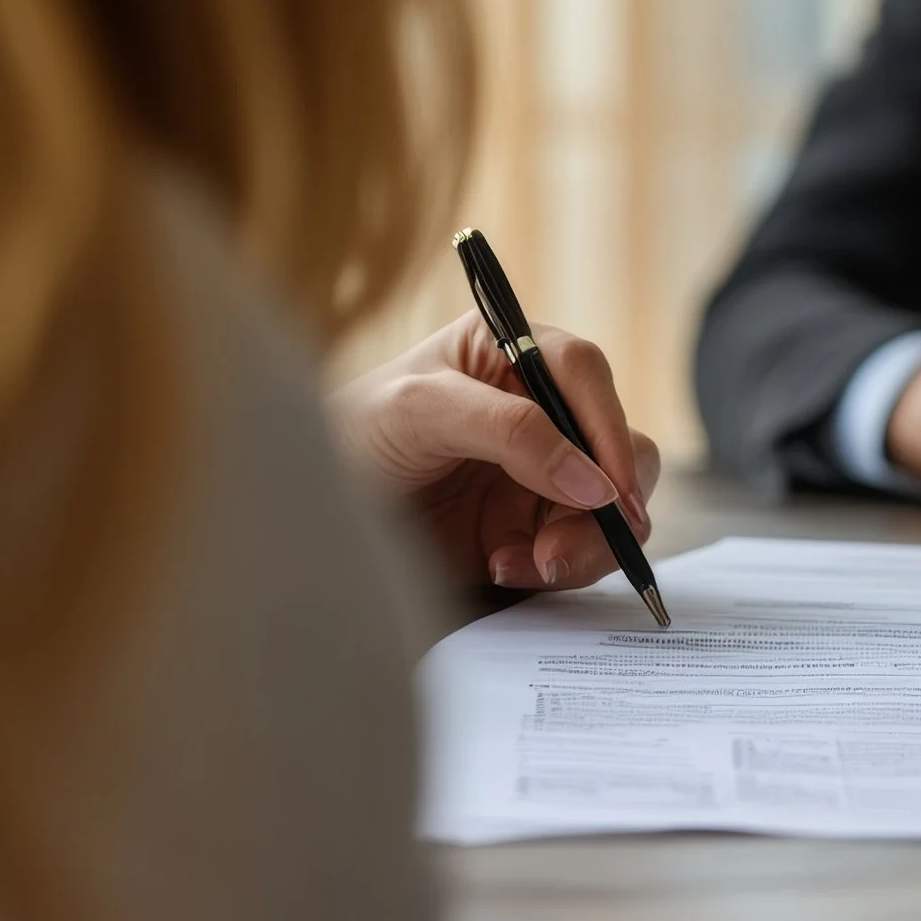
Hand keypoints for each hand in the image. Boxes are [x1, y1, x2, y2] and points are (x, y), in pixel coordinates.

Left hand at [329, 314, 661, 591]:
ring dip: (585, 541)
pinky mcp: (528, 525)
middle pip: (617, 444)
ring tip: (530, 565)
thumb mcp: (420, 410)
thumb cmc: (349, 434)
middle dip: (609, 498)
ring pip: (611, 503)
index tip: (612, 488)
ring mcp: (538, 470)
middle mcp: (539, 409)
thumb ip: (510, 430)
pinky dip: (555, 566)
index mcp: (512, 353)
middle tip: (575, 541)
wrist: (303, 517)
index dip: (608, 426)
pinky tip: (502, 566)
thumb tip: (594, 481)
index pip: (584, 375)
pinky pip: (578, 547)